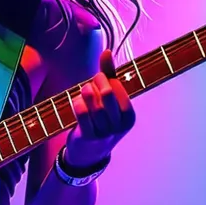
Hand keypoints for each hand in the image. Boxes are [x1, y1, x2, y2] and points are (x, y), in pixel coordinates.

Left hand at [65, 48, 135, 168]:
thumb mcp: (109, 100)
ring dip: (84, 92)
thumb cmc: (101, 119)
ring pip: (93, 102)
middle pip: (107, 93)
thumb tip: (106, 51)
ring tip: (83, 92)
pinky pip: (81, 112)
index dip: (106, 78)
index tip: (99, 80)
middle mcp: (119, 126)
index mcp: (129, 117)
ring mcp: (104, 133)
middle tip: (90, 84)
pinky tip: (76, 102)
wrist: (89, 153)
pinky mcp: (88, 137)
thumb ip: (109, 75)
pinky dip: (76, 103)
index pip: (118, 87)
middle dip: (95, 82)